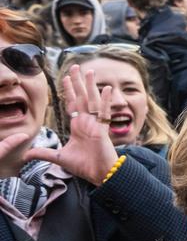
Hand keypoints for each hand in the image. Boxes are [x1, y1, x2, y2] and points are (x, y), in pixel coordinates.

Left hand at [11, 68, 119, 185]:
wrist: (99, 174)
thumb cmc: (84, 166)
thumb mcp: (59, 157)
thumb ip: (43, 153)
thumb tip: (25, 155)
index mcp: (78, 125)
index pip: (72, 103)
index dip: (69, 90)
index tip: (66, 78)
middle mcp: (87, 121)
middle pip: (82, 97)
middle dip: (78, 82)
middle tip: (76, 67)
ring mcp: (95, 124)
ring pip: (92, 100)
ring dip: (90, 85)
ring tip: (89, 71)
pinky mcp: (102, 129)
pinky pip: (105, 112)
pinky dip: (106, 101)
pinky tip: (106, 89)